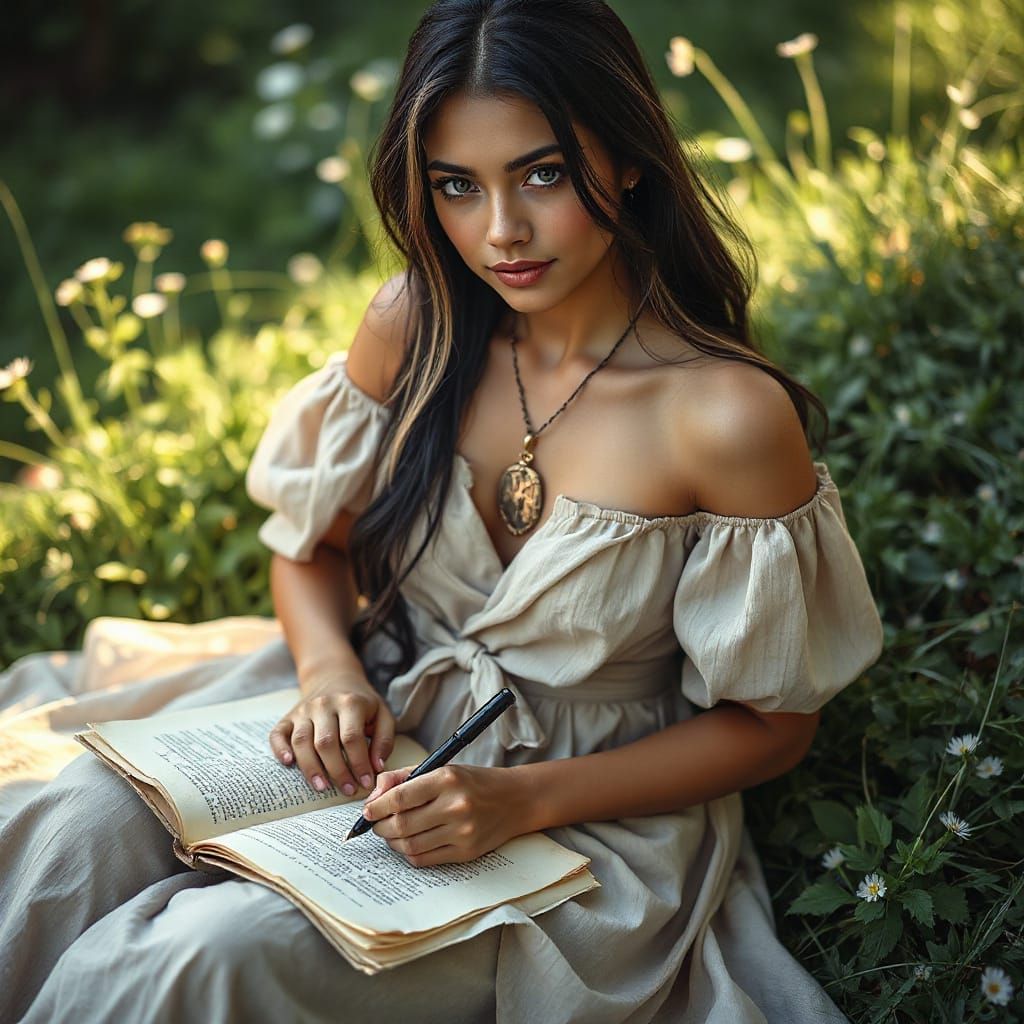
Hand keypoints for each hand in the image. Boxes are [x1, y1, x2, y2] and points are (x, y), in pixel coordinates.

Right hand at [268, 672, 394, 795]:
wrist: (334, 676)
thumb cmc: (361, 703)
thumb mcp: (382, 714)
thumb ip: (384, 739)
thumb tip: (377, 767)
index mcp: (350, 702)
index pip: (352, 738)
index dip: (359, 763)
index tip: (366, 783)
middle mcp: (324, 704)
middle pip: (326, 742)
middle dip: (337, 771)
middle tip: (347, 790)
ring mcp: (303, 710)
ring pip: (302, 741)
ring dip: (311, 768)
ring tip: (322, 788)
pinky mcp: (288, 717)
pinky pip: (277, 734)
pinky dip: (279, 749)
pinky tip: (288, 763)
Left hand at [361, 763, 529, 866]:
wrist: (515, 800)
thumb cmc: (474, 782)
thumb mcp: (442, 768)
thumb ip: (404, 778)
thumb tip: (373, 796)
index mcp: (447, 779)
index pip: (400, 797)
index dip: (377, 807)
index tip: (367, 811)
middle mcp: (455, 806)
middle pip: (402, 825)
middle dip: (380, 827)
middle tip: (375, 824)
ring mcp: (462, 832)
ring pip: (410, 845)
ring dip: (392, 842)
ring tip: (391, 833)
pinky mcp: (466, 852)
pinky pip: (425, 859)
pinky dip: (409, 853)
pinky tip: (408, 843)